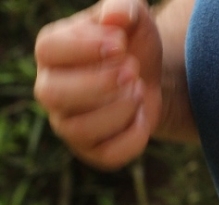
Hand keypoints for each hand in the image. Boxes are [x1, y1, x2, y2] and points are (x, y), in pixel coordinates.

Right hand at [34, 0, 161, 168]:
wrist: (149, 81)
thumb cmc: (132, 46)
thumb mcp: (133, 18)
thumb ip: (123, 8)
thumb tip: (113, 17)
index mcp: (51, 51)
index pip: (48, 50)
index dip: (85, 48)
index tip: (120, 43)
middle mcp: (50, 89)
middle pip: (51, 93)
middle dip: (99, 83)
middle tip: (132, 70)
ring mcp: (69, 125)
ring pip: (79, 129)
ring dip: (118, 110)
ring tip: (138, 90)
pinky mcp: (93, 151)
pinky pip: (107, 155)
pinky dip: (132, 138)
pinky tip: (144, 117)